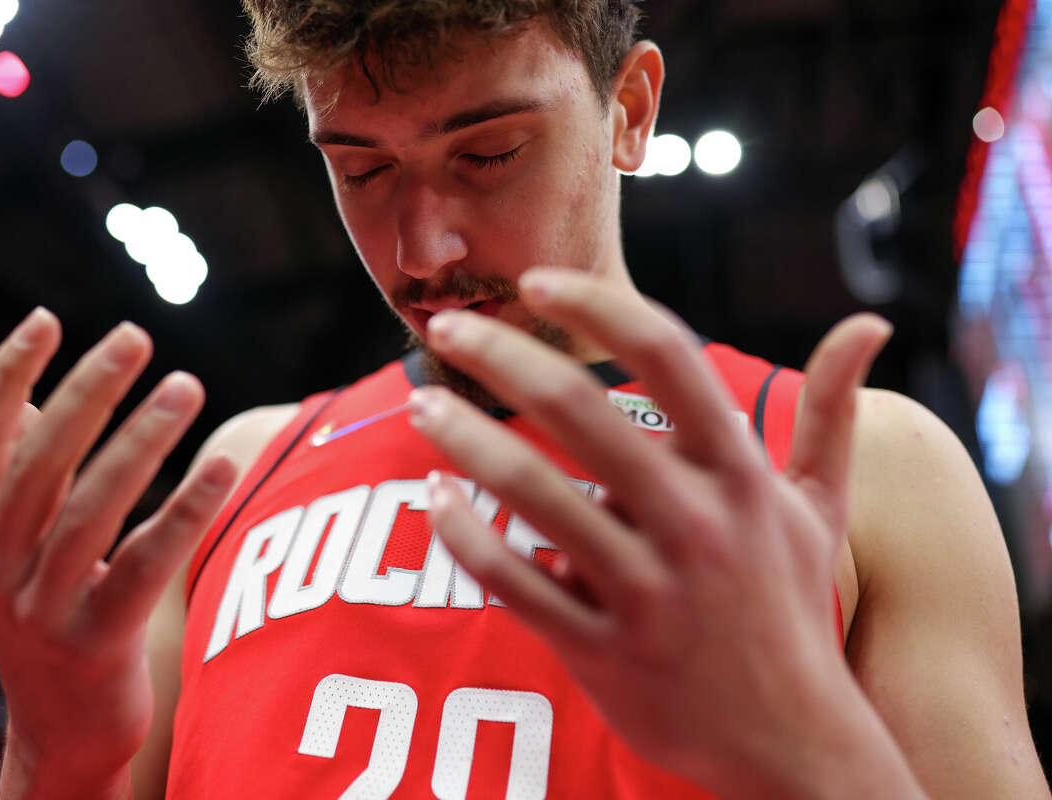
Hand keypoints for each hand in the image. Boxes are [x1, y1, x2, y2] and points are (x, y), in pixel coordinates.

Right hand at [0, 309, 236, 780]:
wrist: (62, 729)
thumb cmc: (52, 616)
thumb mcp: (18, 551)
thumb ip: (26, 478)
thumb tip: (46, 394)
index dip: (7, 374)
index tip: (46, 317)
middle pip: (40, 462)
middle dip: (88, 391)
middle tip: (136, 335)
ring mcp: (41, 608)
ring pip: (90, 509)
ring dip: (141, 440)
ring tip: (186, 384)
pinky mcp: (95, 642)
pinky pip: (144, 565)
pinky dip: (184, 510)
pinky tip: (221, 464)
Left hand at [407, 269, 904, 795]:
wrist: (793, 745)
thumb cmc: (791, 607)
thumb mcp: (818, 508)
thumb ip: (831, 412)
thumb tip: (872, 324)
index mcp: (740, 476)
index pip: (668, 355)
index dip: (597, 305)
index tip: (535, 282)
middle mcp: (695, 524)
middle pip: (581, 411)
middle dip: (500, 355)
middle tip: (446, 325)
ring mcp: (648, 591)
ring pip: (533, 494)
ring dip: (463, 438)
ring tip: (420, 403)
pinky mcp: (604, 651)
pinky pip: (513, 582)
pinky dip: (463, 536)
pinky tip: (435, 500)